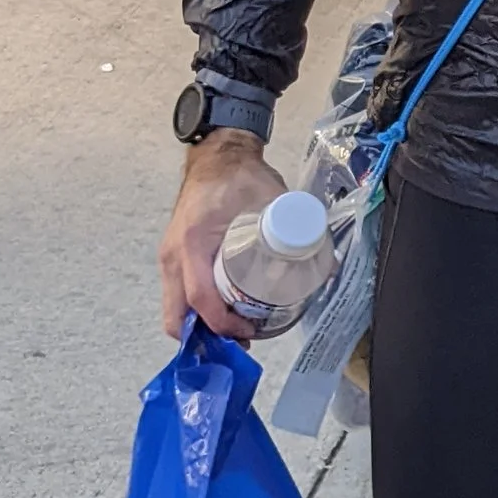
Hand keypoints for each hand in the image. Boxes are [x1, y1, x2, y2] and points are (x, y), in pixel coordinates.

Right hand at [160, 130, 285, 339]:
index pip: (201, 300)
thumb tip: (328, 267)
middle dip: (208, 338)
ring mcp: (169, 258)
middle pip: (178, 316)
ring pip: (177, 309)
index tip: (250, 332)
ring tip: (239, 330)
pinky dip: (198, 311)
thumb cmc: (240, 177)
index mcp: (193, 244)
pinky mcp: (174, 257)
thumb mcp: (274, 201)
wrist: (217, 155)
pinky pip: (179, 295)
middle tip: (243, 342)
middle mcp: (173, 256)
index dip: (224, 325)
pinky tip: (228, 310)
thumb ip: (302, 231)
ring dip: (203, 327)